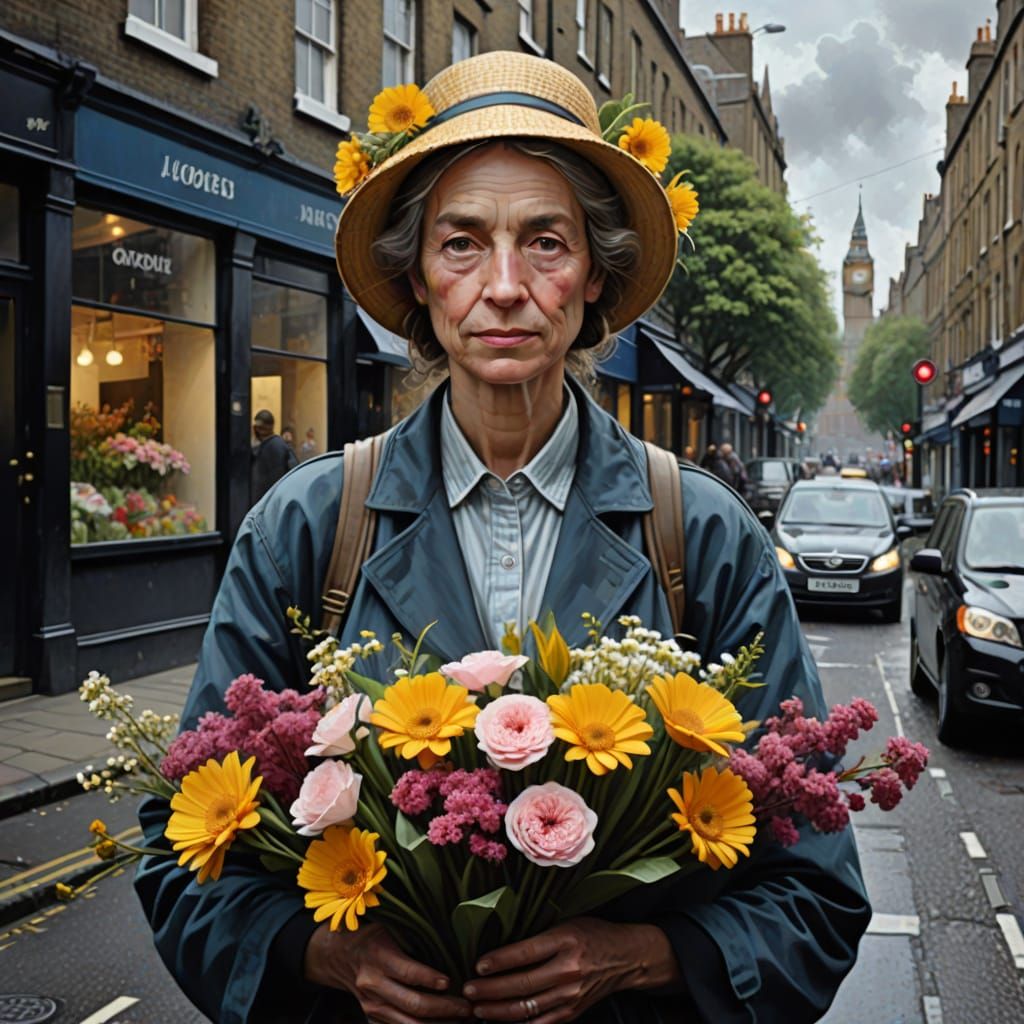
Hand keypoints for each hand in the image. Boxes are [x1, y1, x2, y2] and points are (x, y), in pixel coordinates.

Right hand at [304, 921, 472, 1022]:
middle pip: (413, 1004)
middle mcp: (373, 984)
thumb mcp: (388, 926)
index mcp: (379, 957)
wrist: (337, 955)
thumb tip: (450, 938)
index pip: (408, 972)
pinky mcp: (372, 1018)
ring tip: (462, 1019)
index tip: (450, 982)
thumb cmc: (371, 935)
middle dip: (445, 1009)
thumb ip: (413, 934)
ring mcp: (372, 1006)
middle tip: (468, 1007)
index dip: (430, 979)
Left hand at [463, 918, 680, 1022]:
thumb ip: (538, 936)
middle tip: (468, 991)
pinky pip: (541, 1023)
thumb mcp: (566, 924)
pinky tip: (501, 1023)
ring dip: (498, 1011)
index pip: (525, 952)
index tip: (477, 964)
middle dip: (490, 990)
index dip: (499, 961)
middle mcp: (569, 969)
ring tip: (478, 1009)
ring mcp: (571, 995)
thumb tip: (500, 947)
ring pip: (528, 1008)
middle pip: (522, 984)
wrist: (627, 957)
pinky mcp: (573, 1012)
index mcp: (565, 940)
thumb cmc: (592, 934)